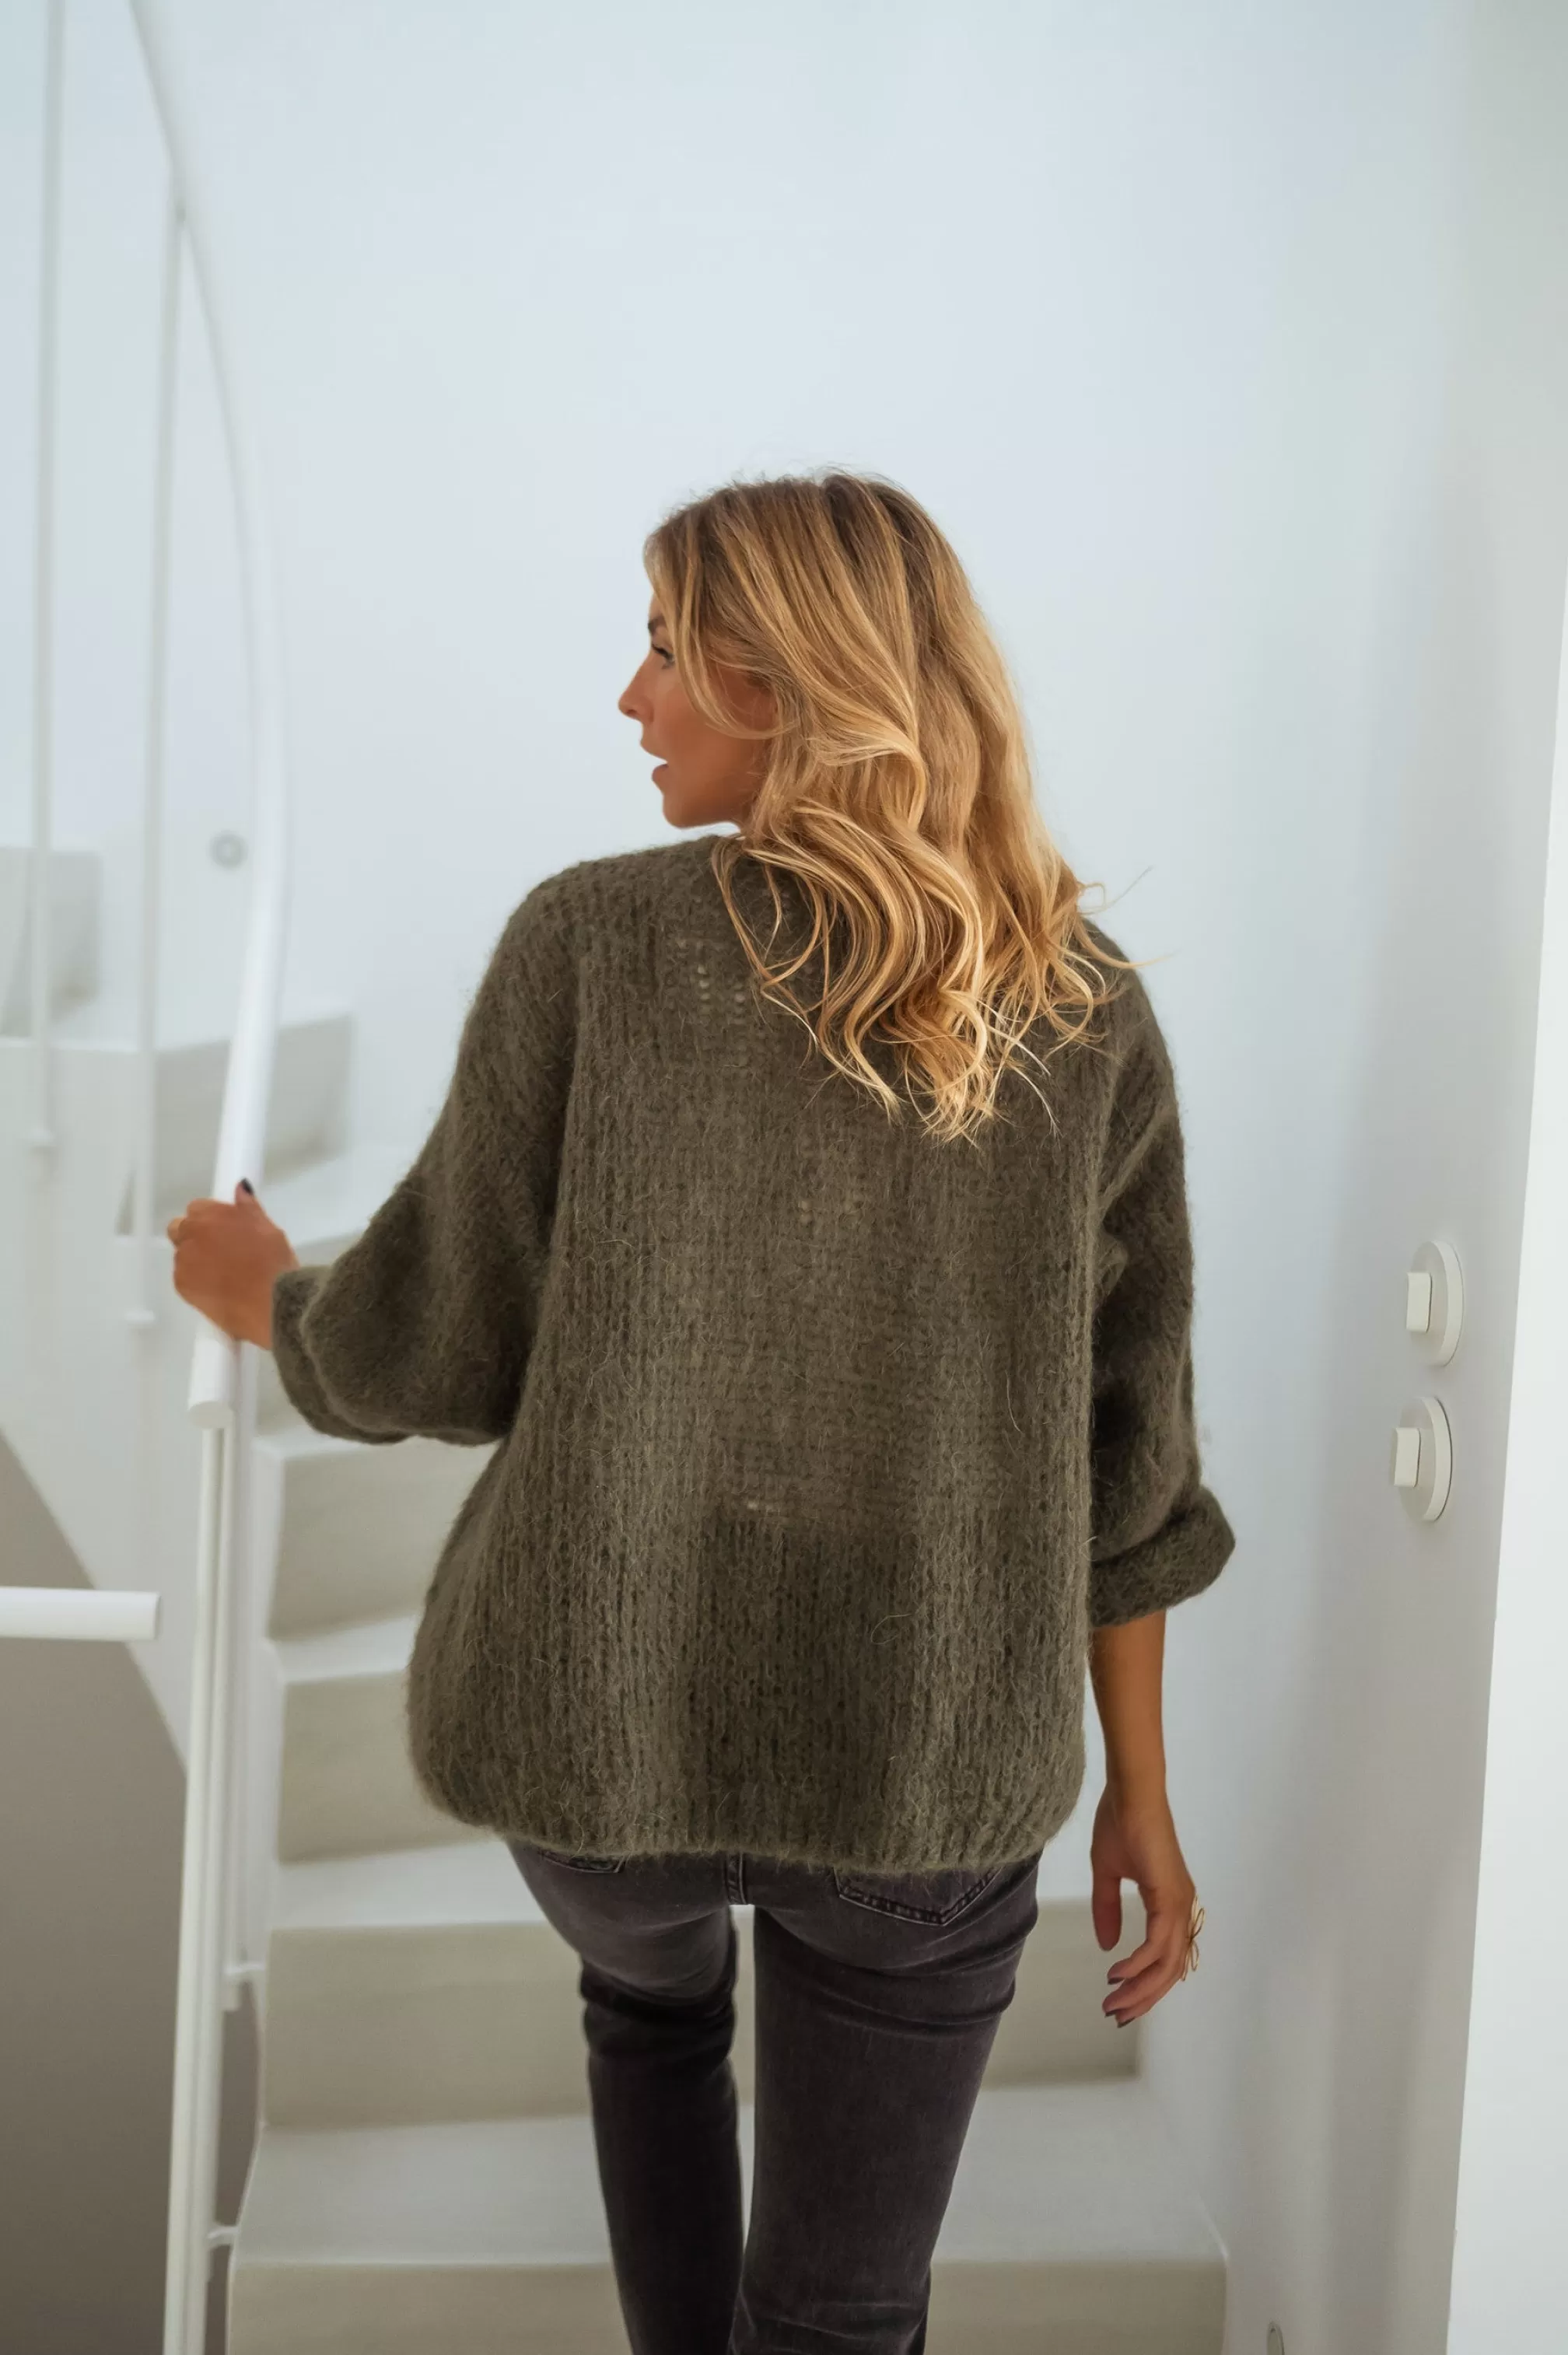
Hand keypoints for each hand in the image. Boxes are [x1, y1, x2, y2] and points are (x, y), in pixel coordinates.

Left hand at [167, 1181, 299, 1348]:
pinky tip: (218, 1290)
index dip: (210, 1218)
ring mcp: (183, 1262)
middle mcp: (191, 1234)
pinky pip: (183, 1278)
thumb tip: (239, 1187)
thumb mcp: (269, 1230)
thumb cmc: (275, 1264)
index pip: (197, 1207)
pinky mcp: (181, 1286)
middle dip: (194, 1235)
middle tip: (219, 1250)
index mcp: (211, 1215)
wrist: (271, 1305)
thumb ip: (248, 1208)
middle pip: (179, 1228)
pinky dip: (196, 1281)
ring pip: (182, 1255)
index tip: (224, 1229)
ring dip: (196, 1259)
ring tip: (223, 1275)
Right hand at [1090, 1780, 1198, 2024]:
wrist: (1130, 1792)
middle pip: (1170, 1970)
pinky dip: (1139, 1964)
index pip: (1165, 1958)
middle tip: (1116, 2015)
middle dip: (1143, 1998)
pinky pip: (1158, 1943)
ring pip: (1167, 1964)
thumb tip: (1108, 1946)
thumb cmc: (1120, 1822)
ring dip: (1140, 1988)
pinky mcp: (1169, 1896)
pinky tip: (1117, 1974)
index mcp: (1169, 1902)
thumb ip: (1107, 1909)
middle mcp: (1181, 1908)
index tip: (1120, 2002)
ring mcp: (1178, 1903)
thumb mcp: (1106, 1872)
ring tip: (1113, 2003)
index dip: (1145, 1985)